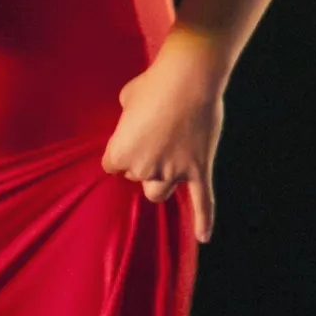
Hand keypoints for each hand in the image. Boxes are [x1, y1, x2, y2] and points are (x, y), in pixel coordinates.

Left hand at [100, 26, 225, 242]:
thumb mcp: (127, 98)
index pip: (112, 166)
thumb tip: (135, 119)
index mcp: (120, 153)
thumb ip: (127, 117)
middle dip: (143, 160)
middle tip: (156, 133)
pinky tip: (203, 236)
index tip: (131, 136)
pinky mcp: (198, 169)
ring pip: (159, 192)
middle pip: (136, 177)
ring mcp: (173, 171)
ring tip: (166, 165)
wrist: (189, 78)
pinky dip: (203, 219)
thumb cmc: (154, 83)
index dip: (121, 152)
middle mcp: (144, 168)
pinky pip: (202, 201)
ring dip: (160, 182)